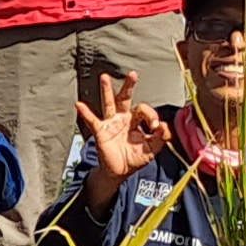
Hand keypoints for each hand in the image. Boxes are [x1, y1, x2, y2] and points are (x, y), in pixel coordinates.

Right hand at [73, 70, 164, 202]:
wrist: (120, 172)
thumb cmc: (135, 158)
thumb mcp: (152, 148)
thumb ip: (160, 137)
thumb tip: (165, 127)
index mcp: (136, 121)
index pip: (144, 110)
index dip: (152, 115)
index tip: (156, 126)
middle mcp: (123, 118)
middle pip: (126, 98)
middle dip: (129, 86)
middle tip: (133, 73)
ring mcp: (111, 124)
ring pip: (109, 103)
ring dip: (107, 90)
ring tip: (105, 77)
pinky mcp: (101, 132)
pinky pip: (92, 121)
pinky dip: (86, 113)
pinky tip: (79, 104)